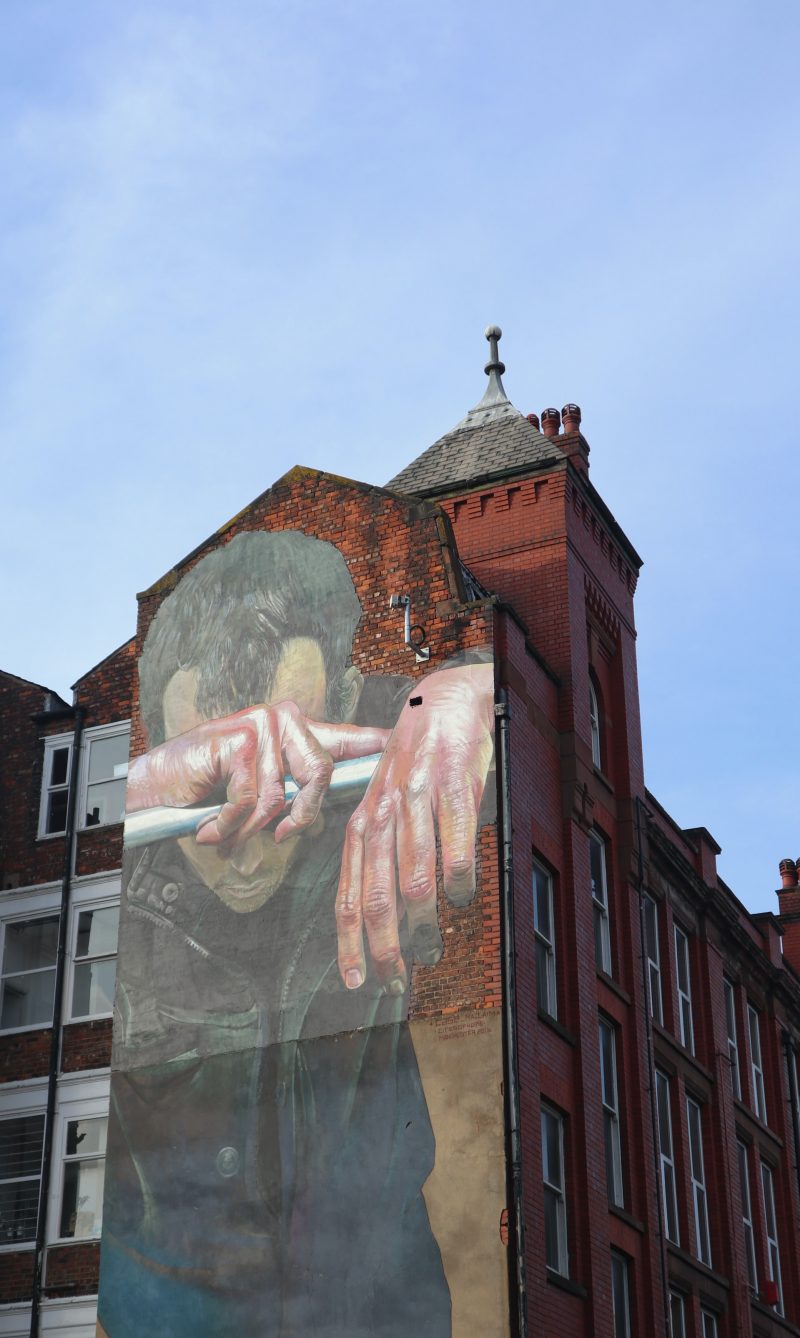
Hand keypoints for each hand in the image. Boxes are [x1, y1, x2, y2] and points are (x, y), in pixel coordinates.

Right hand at [127, 703, 389, 845]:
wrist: (153, 790)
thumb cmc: (208, 793)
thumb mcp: (263, 797)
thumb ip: (298, 796)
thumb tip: (334, 814)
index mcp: (296, 733)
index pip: (346, 736)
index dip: (377, 743)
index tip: (404, 742)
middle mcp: (284, 719)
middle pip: (321, 774)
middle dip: (300, 816)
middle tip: (279, 837)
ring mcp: (261, 723)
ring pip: (280, 794)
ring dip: (250, 828)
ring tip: (227, 832)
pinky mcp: (238, 736)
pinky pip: (249, 800)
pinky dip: (227, 826)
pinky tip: (209, 829)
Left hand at [335, 664, 493, 992]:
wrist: (444, 701)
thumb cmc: (415, 760)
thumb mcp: (386, 805)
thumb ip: (383, 855)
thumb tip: (388, 915)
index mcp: (362, 824)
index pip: (347, 895)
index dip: (351, 944)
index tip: (357, 982)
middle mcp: (382, 815)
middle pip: (375, 896)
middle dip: (382, 948)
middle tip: (395, 983)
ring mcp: (416, 801)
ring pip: (413, 878)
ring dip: (421, 924)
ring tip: (431, 951)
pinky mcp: (453, 787)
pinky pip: (456, 847)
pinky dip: (459, 881)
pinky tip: (462, 897)